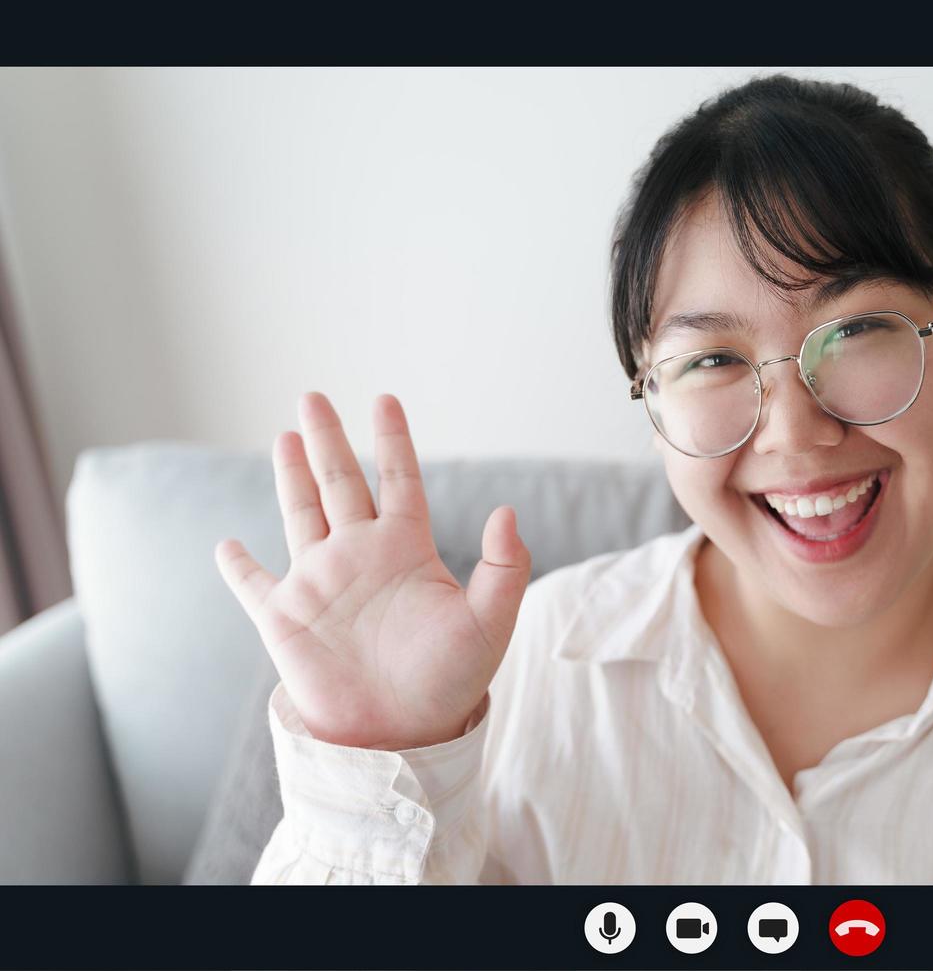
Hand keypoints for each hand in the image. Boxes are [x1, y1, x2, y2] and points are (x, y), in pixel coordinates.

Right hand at [215, 392, 531, 750]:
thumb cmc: (452, 683)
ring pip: (300, 514)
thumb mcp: (490, 623)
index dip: (393, 440)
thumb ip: (503, 567)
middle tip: (313, 396)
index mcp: (407, 550)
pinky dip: (237, 566)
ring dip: (290, 476)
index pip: (399, 480)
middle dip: (328, 440)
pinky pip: (253, 585)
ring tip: (284, 434)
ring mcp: (320, 583)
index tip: (385, 399)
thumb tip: (507, 510)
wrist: (402, 735)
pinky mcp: (285, 618)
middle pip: (341, 482)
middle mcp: (361, 557)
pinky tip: (226, 545)